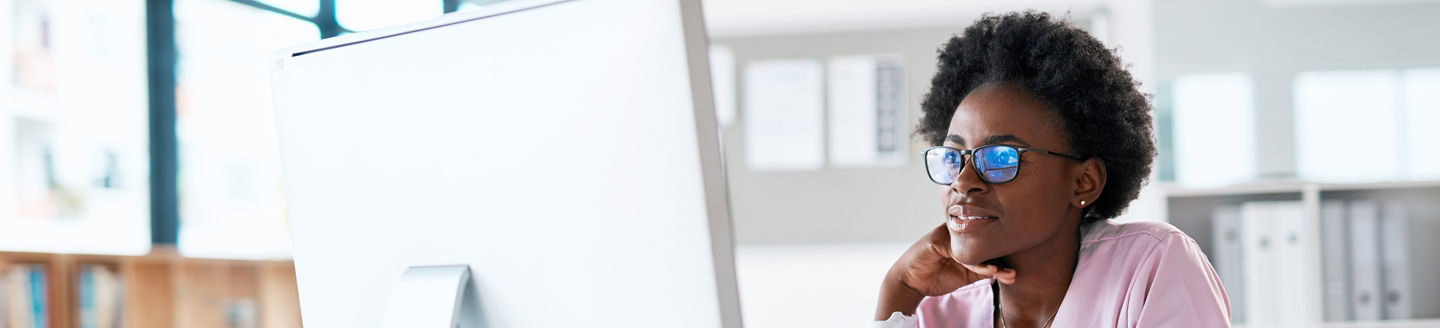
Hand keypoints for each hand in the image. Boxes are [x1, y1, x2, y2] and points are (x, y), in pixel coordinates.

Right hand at [875, 224, 1016, 319]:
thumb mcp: (966, 275)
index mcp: (964, 238)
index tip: (1014, 270)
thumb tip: (1008, 273)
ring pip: (975, 247)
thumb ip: (984, 271)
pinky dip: (977, 265)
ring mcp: (948, 235)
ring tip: (1004, 274)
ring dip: (992, 263)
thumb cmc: (937, 276)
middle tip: (1013, 273)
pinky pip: (962, 253)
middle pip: (983, 241)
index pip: (986, 241)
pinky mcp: (939, 241)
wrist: (911, 282)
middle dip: (1000, 257)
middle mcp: (958, 233)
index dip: (1001, 253)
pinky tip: (990, 271)